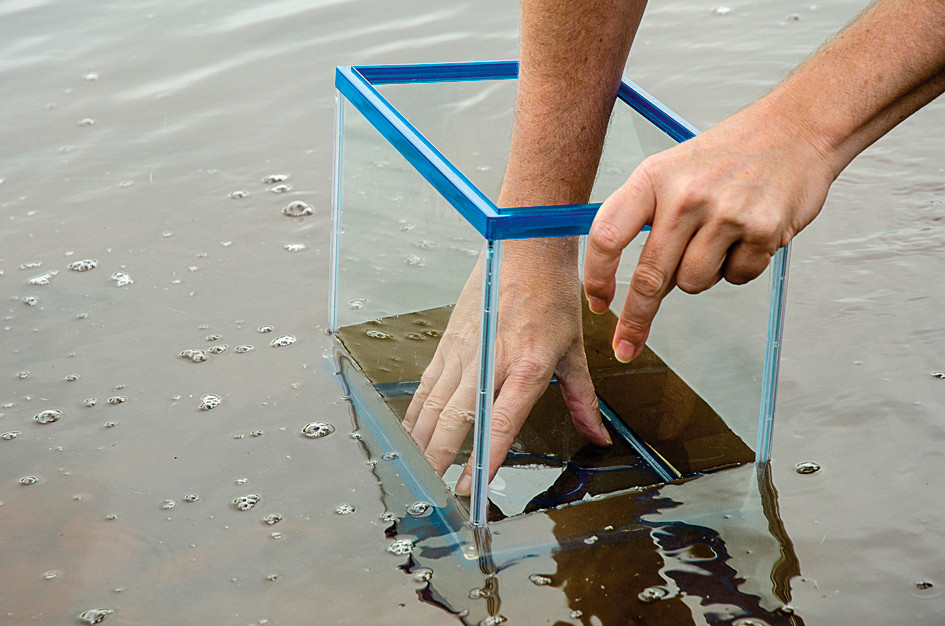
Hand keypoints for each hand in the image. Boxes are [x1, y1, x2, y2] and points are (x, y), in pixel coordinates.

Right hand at [403, 238, 611, 495]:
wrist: (523, 246)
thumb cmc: (551, 293)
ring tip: (412, 473)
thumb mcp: (574, 350)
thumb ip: (583, 400)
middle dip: (438, 460)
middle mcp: (491, 360)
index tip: (470, 489)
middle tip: (429, 493)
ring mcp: (464, 351)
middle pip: (455, 419)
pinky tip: (410, 436)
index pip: (500, 422)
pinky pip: (426, 387)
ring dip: (420, 443)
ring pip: (433, 406)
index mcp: (528, 365)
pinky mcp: (448, 342)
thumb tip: (599, 437)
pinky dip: (416, 415)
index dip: (482, 459)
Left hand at [583, 102, 834, 361]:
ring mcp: (725, 214)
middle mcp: (685, 195)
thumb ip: (646, 218)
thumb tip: (625, 279)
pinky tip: (748, 235)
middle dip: (635, 319)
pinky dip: (740, 267)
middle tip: (626, 345)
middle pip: (648, 277)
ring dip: (701, 276)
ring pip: (692, 283)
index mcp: (653, 177)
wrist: (795, 129)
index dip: (596, 277)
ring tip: (719, 239)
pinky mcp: (762, 230)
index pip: (607, 236)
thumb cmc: (728, 156)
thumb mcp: (672, 170)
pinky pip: (736, 278)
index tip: (597, 304)